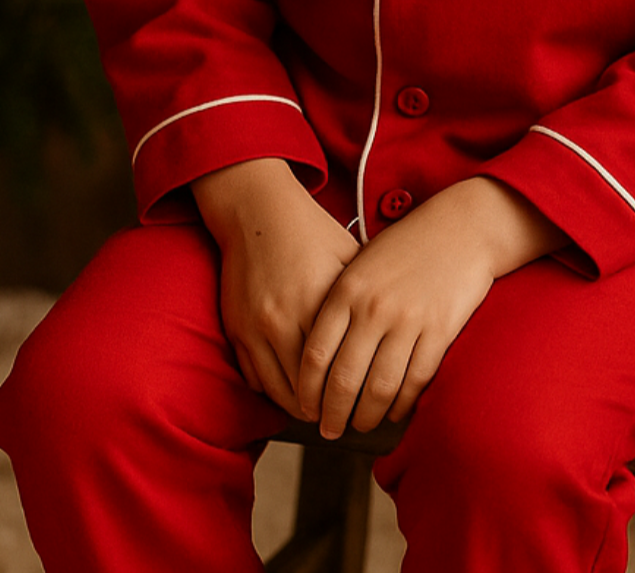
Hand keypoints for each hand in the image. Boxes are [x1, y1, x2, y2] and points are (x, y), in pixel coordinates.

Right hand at [193, 159, 357, 415]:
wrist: (257, 211)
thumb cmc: (312, 232)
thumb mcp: (349, 258)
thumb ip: (368, 297)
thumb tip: (398, 329)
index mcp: (319, 303)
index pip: (338, 369)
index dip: (354, 396)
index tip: (367, 409)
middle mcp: (284, 320)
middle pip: (307, 390)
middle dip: (327, 412)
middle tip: (344, 423)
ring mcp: (255, 328)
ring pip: (279, 391)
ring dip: (299, 409)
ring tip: (320, 415)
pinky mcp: (236, 329)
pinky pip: (254, 378)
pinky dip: (273, 392)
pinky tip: (292, 394)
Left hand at [297, 177, 564, 437]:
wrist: (461, 227)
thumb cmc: (407, 246)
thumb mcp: (362, 262)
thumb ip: (339, 301)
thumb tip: (315, 355)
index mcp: (346, 289)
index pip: (315, 355)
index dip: (306, 391)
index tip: (304, 408)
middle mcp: (373, 308)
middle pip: (343, 379)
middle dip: (331, 414)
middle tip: (328, 431)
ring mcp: (408, 320)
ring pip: (379, 388)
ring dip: (366, 416)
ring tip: (360, 426)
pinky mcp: (439, 331)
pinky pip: (415, 381)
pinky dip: (402, 404)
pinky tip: (394, 411)